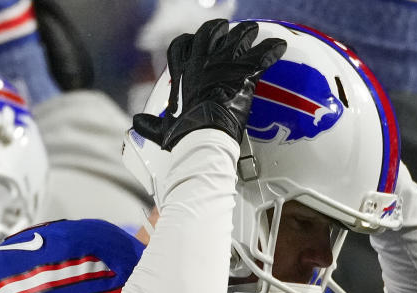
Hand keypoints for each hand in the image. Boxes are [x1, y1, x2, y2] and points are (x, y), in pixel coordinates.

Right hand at [132, 19, 285, 150]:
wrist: (201, 139)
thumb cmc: (182, 136)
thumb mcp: (163, 130)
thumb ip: (151, 124)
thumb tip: (137, 124)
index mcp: (183, 73)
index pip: (182, 45)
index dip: (191, 43)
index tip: (198, 43)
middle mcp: (202, 64)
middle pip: (210, 32)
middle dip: (220, 29)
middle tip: (230, 30)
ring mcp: (223, 66)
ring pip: (237, 37)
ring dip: (247, 34)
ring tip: (255, 32)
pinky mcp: (243, 74)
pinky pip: (260, 55)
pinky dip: (271, 51)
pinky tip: (279, 47)